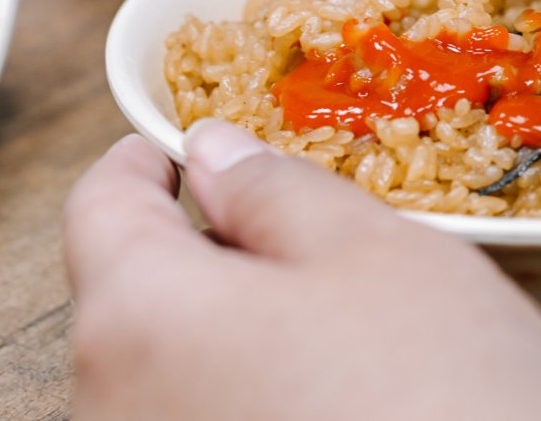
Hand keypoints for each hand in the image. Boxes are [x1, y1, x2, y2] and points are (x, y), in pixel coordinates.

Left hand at [63, 122, 540, 420]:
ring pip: (168, 369)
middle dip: (204, 254)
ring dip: (230, 333)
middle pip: (131, 296)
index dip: (138, 162)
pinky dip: (243, 398)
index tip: (169, 146)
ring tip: (337, 337)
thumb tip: (215, 154)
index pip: (99, 207)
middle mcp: (110, 409)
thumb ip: (276, 189)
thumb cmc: (441, 403)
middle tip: (296, 240)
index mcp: (139, 318)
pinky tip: (330, 404)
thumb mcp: (374, 255)